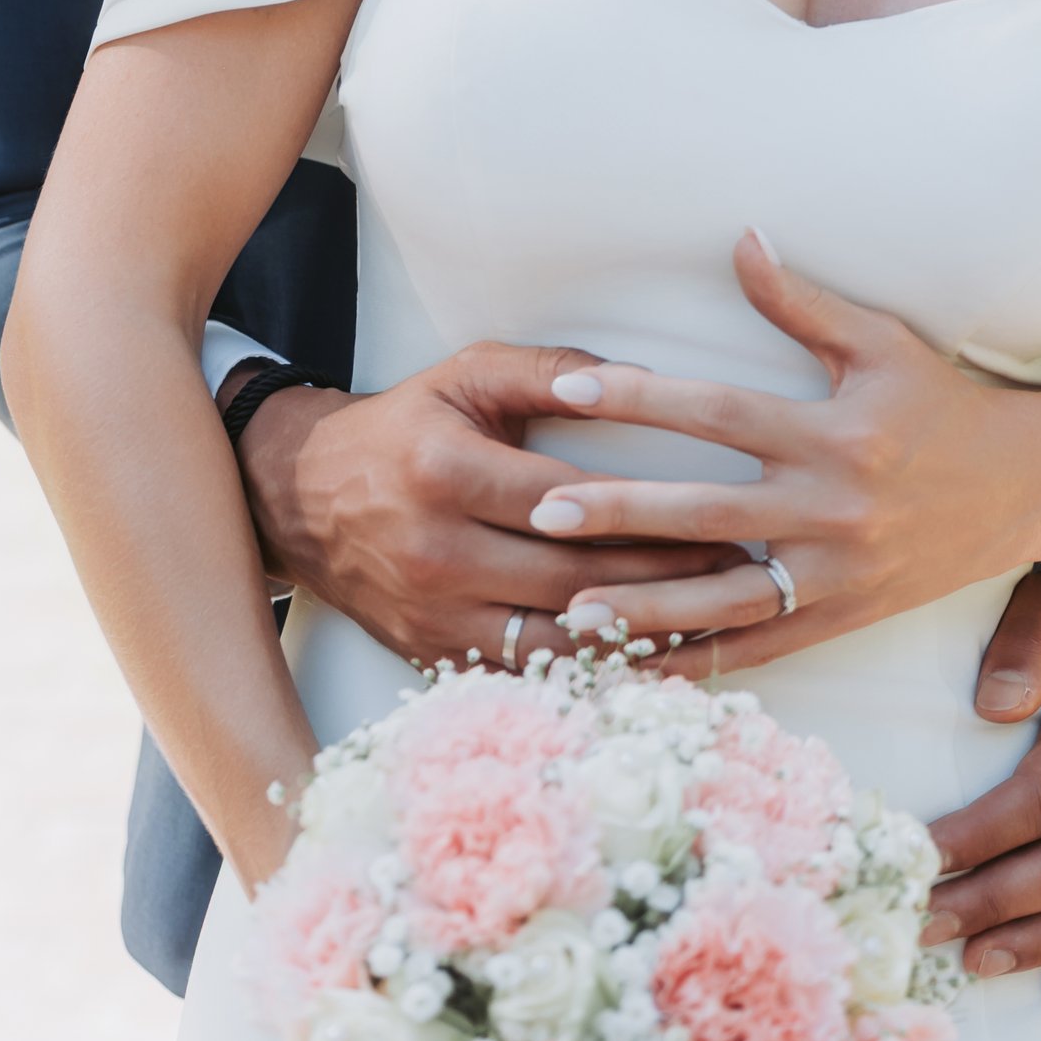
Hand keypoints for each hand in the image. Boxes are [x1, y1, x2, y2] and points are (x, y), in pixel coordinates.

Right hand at [238, 352, 733, 672]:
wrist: (300, 497)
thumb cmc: (404, 425)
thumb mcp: (465, 376)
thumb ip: (550, 369)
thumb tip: (634, 375)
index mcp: (447, 473)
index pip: (570, 504)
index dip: (651, 516)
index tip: (722, 518)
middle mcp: (436, 551)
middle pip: (572, 578)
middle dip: (664, 581)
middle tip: (739, 575)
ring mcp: (431, 614)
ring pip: (553, 639)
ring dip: (638, 638)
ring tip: (712, 625)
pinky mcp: (430, 654)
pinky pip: (524, 672)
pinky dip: (588, 671)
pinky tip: (647, 662)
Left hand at [540, 233, 1040, 665]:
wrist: (1027, 487)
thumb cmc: (943, 404)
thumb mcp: (881, 343)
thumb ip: (801, 301)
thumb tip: (738, 238)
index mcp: (835, 433)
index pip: (719, 411)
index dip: (642, 396)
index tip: (569, 385)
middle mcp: (833, 508)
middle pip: (708, 514)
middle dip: (622, 514)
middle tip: (541, 512)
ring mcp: (839, 573)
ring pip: (728, 601)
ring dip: (648, 610)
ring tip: (572, 613)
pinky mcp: (845, 617)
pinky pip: (763, 647)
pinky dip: (702, 661)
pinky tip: (642, 668)